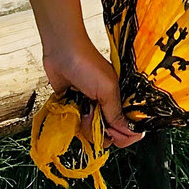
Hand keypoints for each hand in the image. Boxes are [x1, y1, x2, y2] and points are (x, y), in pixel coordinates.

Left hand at [43, 32, 142, 147]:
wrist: (60, 52)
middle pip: (108, 133)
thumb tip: (128, 132)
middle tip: (94, 118)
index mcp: (119, 99)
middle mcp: (105, 105)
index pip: (127, 126)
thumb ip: (115, 113)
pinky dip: (73, 124)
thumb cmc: (86, 64)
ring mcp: (88, 107)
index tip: (115, 136)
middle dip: (101, 132)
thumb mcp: (106, 89)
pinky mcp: (73, 107)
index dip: (123, 135)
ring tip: (80, 110)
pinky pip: (76, 125)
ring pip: (91, 132)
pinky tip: (71, 113)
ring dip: (85, 127)